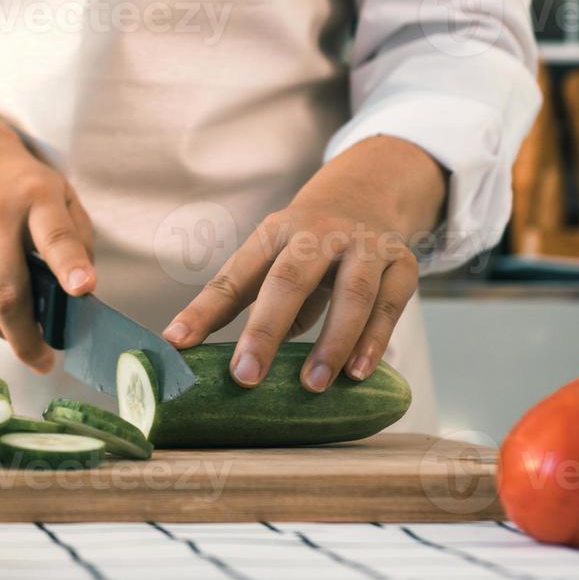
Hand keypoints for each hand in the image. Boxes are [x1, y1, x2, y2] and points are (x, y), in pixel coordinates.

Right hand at [0, 100, 95, 370]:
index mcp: (35, 198)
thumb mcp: (59, 192)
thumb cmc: (21, 182)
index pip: (54, 235)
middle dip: (28, 337)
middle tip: (46, 362)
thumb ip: (76, 238)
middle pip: (9, 292)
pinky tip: (6, 310)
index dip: (70, 264)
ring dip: (12, 333)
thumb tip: (81, 294)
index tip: (85, 289)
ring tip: (32, 338)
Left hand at [162, 136, 446, 391]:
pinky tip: (358, 373)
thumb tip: (205, 356)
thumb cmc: (305, 247)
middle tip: (245, 376)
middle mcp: (318, 233)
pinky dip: (374, 340)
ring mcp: (364, 245)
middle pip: (289, 280)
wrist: (371, 194)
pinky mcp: (402, 264)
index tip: (175, 344)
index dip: (203, 311)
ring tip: (311, 385)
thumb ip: (243, 301)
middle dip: (265, 330)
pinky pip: (389, 305)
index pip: (233, 276)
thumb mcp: (270, 259)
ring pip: (351, 293)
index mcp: (273, 233)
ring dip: (331, 342)